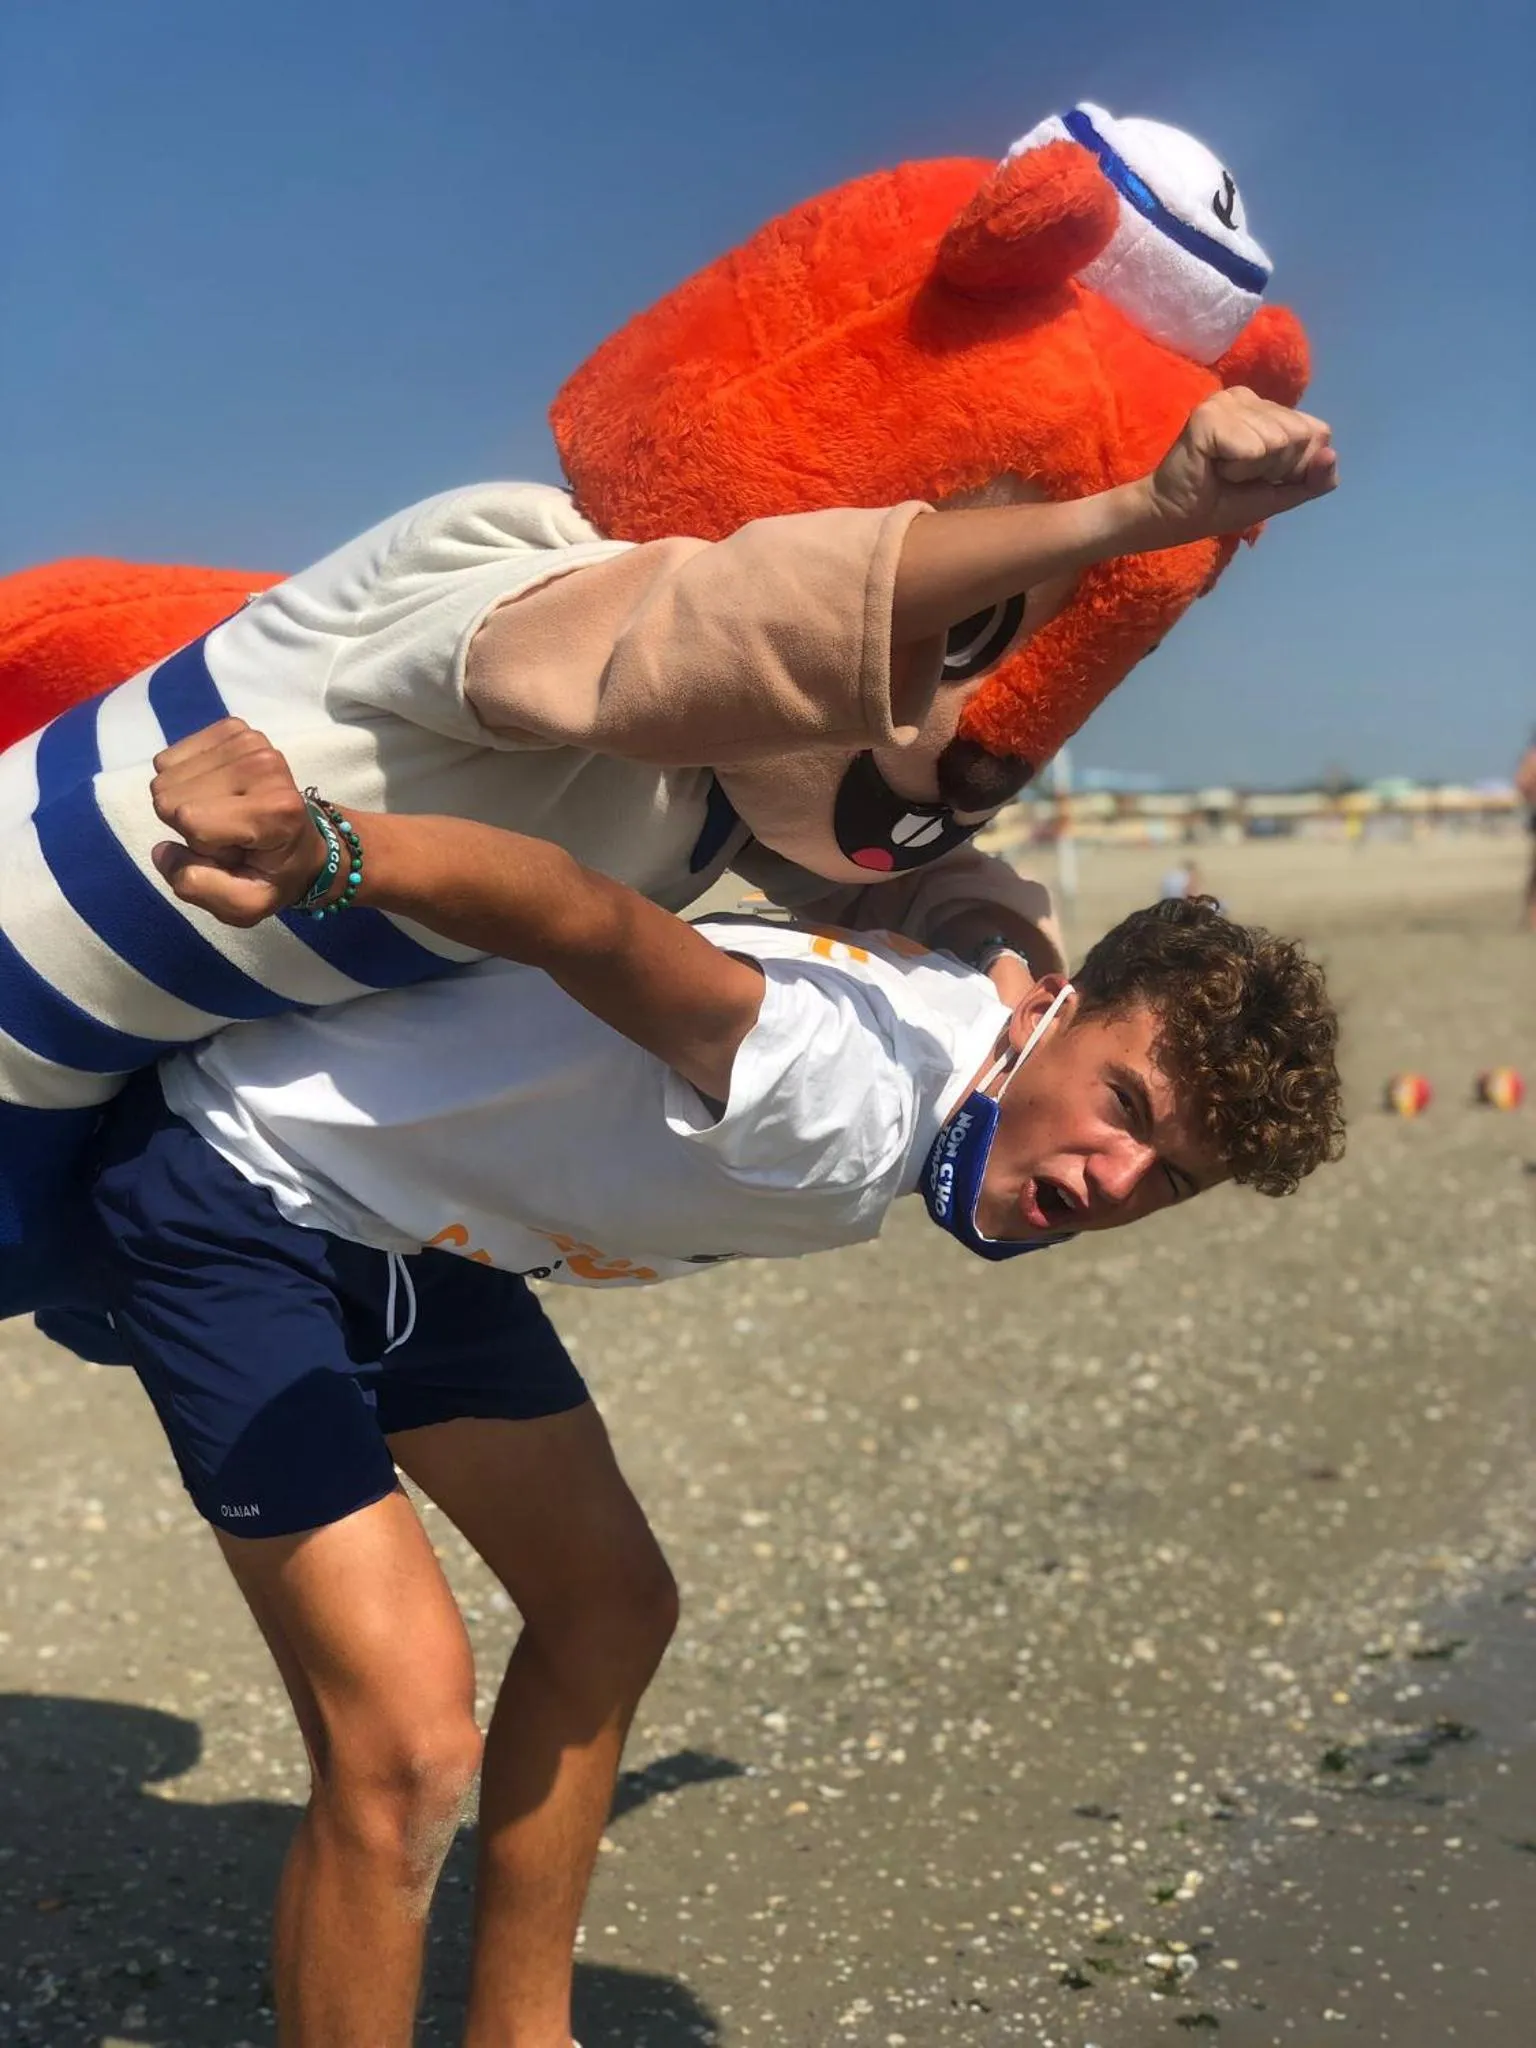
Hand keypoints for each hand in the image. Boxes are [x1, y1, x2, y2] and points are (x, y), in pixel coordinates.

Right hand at [150, 718, 327, 925]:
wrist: (302, 842)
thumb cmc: (272, 875)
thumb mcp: (244, 905)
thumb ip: (198, 888)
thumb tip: (162, 849)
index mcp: (275, 810)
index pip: (189, 819)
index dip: (199, 845)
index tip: (232, 851)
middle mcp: (265, 765)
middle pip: (171, 796)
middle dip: (190, 822)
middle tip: (228, 832)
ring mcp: (251, 741)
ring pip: (166, 773)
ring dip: (188, 800)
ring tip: (225, 814)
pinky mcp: (234, 728)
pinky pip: (172, 755)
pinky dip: (186, 777)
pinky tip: (217, 791)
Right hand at [1129, 387, 1337, 546]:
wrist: (1174, 518)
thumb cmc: (1223, 503)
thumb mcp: (1280, 494)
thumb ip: (1313, 480)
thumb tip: (1331, 455)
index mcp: (1269, 409)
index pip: (1317, 432)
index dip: (1296, 466)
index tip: (1261, 477)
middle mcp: (1250, 396)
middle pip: (1300, 436)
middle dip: (1276, 469)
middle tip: (1239, 474)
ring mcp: (1228, 401)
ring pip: (1278, 442)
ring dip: (1252, 471)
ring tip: (1224, 471)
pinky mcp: (1209, 414)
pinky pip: (1252, 449)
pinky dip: (1237, 470)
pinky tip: (1213, 467)